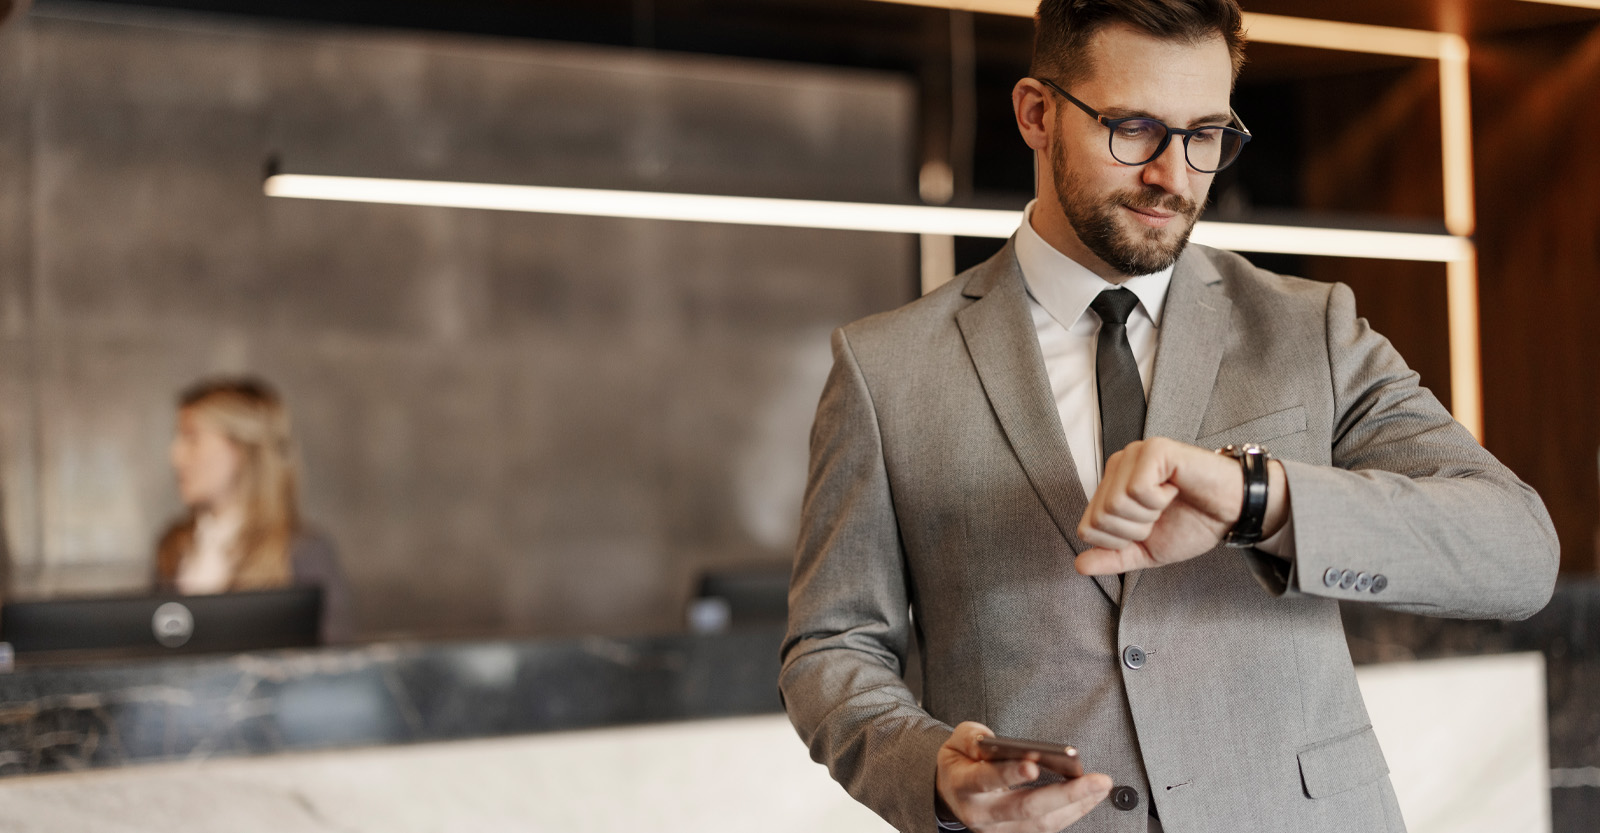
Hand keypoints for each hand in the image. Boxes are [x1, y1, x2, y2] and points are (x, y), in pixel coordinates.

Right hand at [935, 722, 1111, 831]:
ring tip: (1101, 786)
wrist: (950, 793)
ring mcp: (999, 830)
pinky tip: (1091, 797)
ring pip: (1042, 824)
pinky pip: (1047, 828)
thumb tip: (993, 742)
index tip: (1034, 764)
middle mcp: (981, 814)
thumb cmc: (960, 762)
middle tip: (1096, 780)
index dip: (1010, 774)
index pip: (986, 780)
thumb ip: (972, 738)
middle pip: (1026, 809)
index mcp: (963, 786)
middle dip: (1065, 795)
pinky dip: (1072, 812)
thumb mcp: (956, 741)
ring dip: (1077, 805)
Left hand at [1074, 437, 1287, 575]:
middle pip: (1099, 518)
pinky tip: (1174, 489)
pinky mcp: (1155, 449)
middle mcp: (1118, 464)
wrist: (1232, 512)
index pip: (1087, 528)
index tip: (1148, 527)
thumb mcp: (1147, 550)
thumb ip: (1113, 557)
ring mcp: (1135, 453)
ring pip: (1115, 504)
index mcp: (1111, 486)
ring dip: (1148, 515)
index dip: (1120, 541)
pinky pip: (1137, 489)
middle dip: (1135, 530)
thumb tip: (1079, 565)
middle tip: (1160, 515)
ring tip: (1168, 501)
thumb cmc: (1193, 523)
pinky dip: (1159, 500)